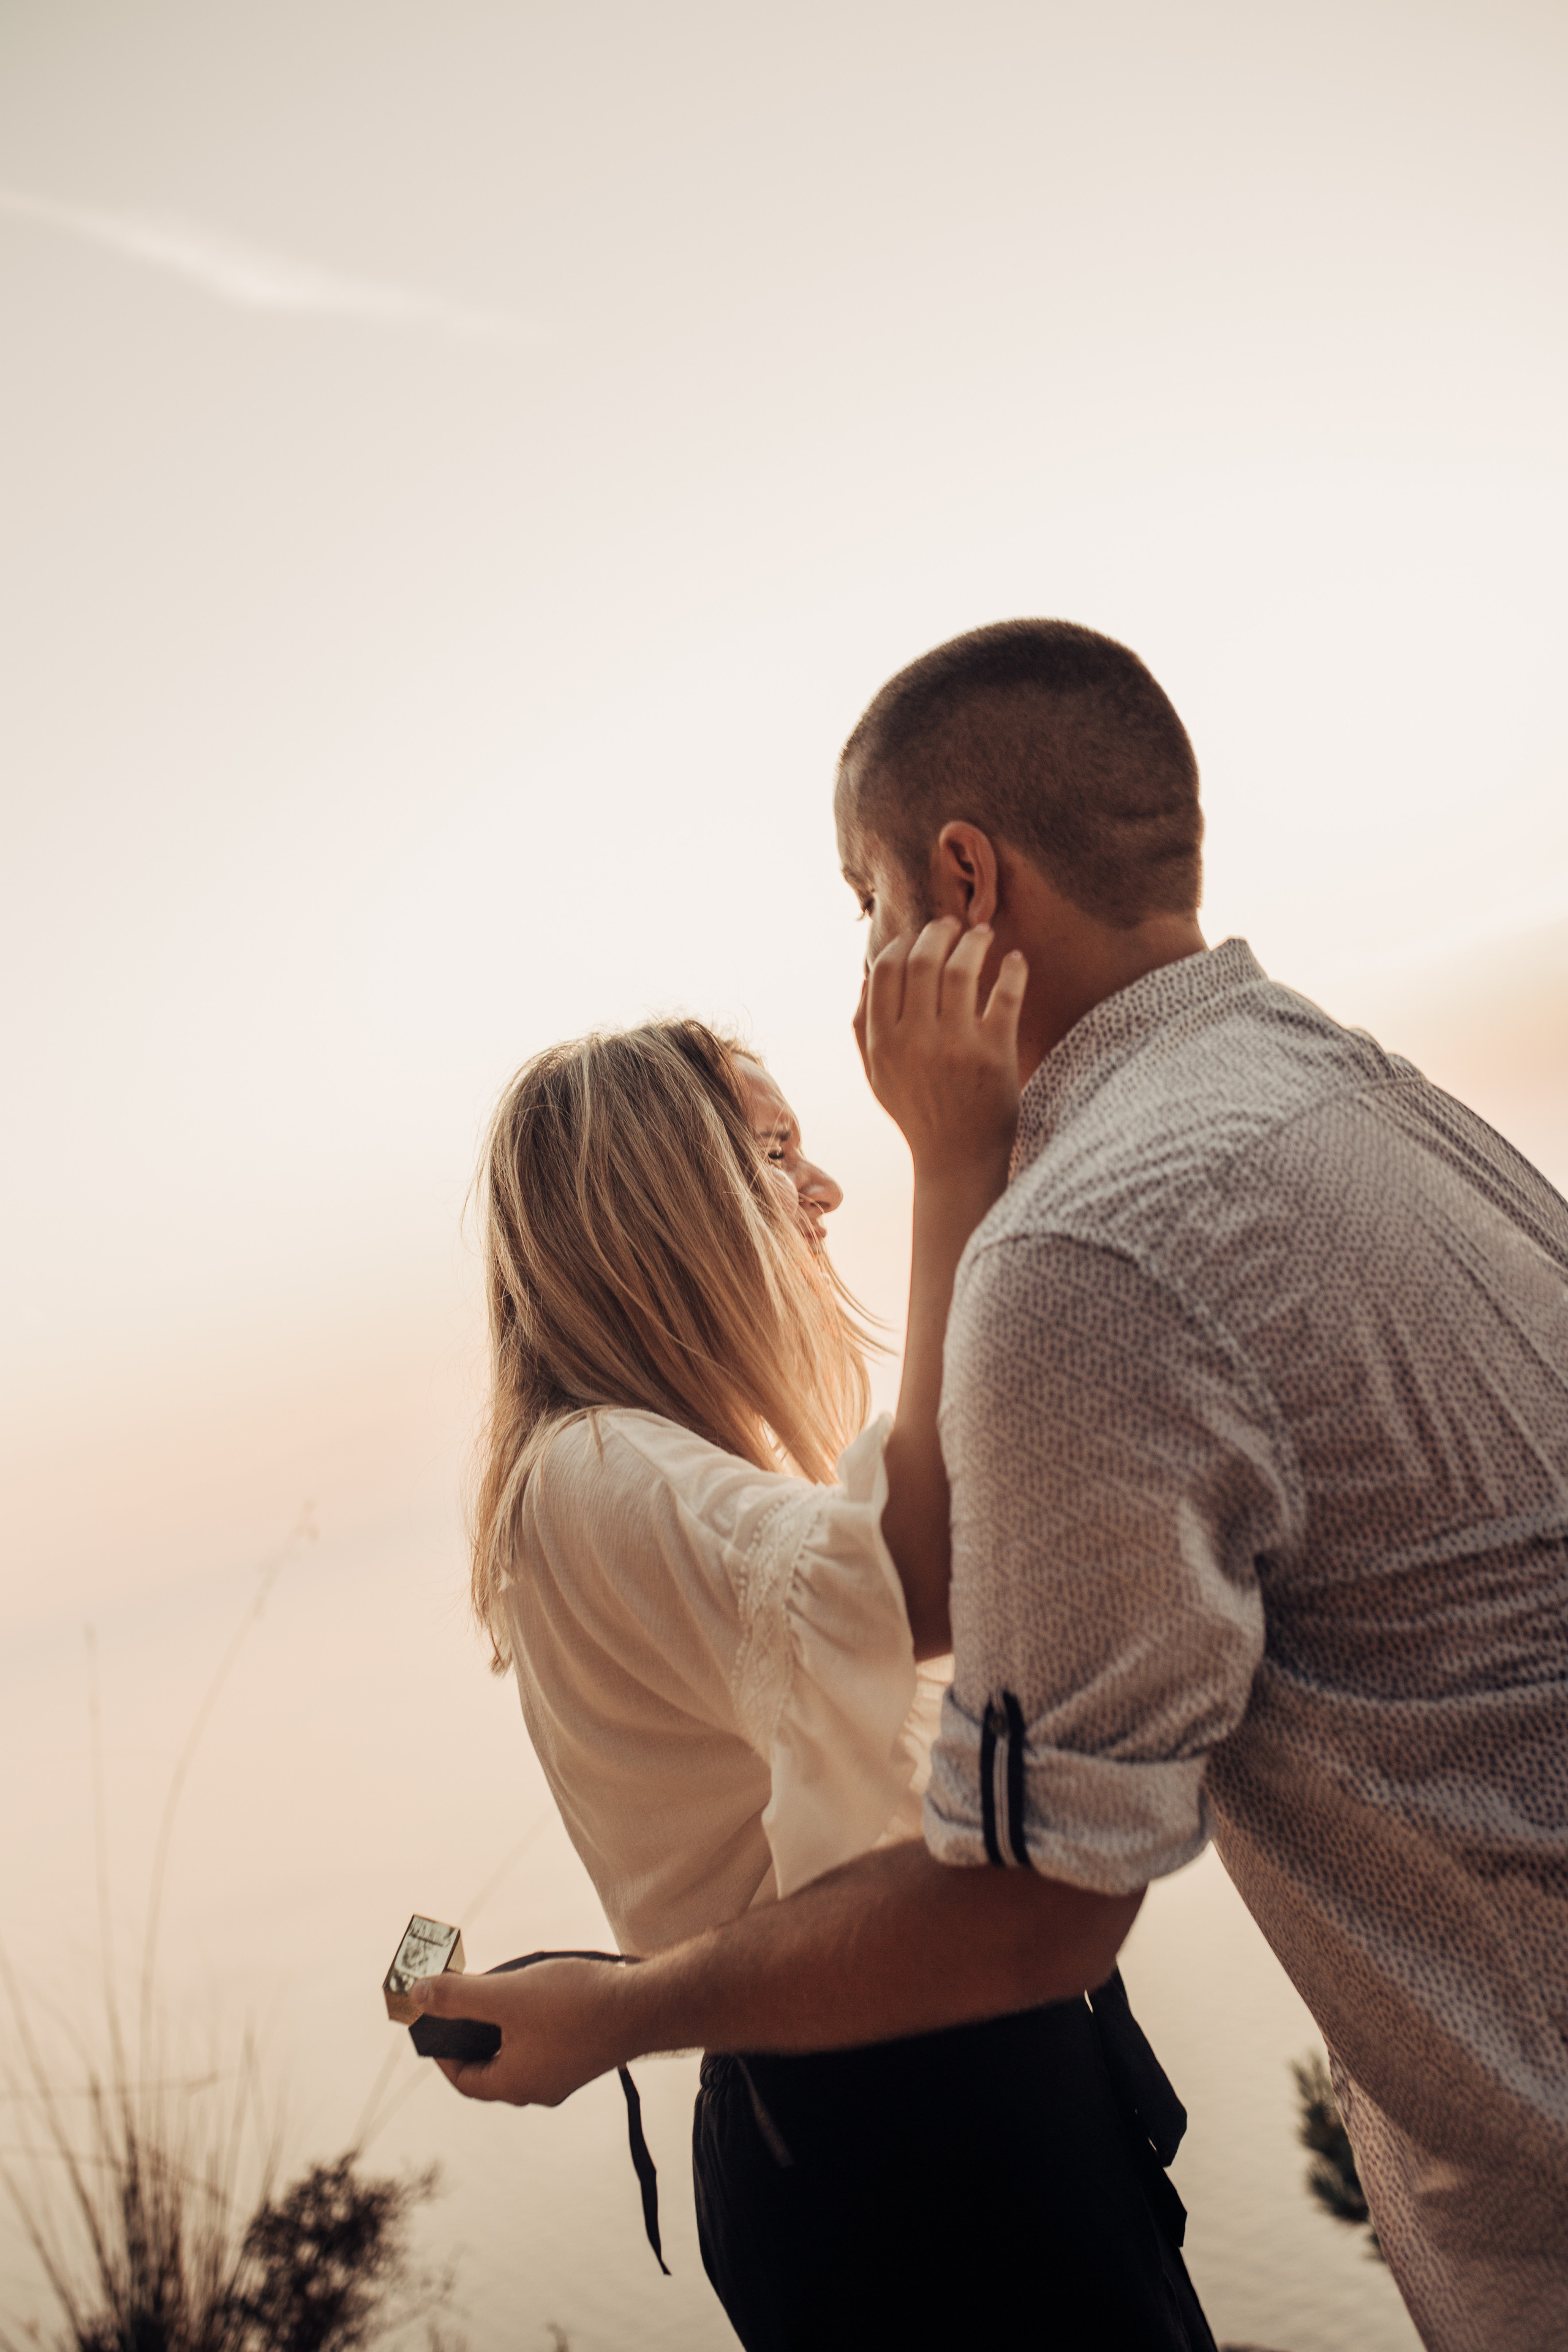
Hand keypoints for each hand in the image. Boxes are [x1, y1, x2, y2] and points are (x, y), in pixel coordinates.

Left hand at [410, 1957, 631, 2106]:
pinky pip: (543, 2044)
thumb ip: (460, 1997)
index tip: (434, 2020)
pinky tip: (537, 1991)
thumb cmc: (575, 2005)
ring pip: (518, 2053)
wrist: (645, 2005)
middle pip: (491, 2067)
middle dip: (474, 2033)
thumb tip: (418, 1995)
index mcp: (515, 2085)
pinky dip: (529, 2021)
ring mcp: (565, 2073)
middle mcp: (539, 2088)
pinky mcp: (584, 2055)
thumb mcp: (507, 1997)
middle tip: (464, 1998)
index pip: (464, 2080)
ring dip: (504, 2024)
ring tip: (499, 1988)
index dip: (443, 2051)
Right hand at [855, 919, 1026, 1185]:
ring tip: (984, 934)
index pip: (885, 970)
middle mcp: (915, 1041)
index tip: (919, 937)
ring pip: (961, 970)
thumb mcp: (877, 1076)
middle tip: (954, 926)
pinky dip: (1013, 970)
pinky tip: (1016, 959)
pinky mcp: (995, 1055)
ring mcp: (956, 1046)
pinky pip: (1005, 996)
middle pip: (923, 961)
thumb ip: (863, 1028)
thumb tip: (865, 976)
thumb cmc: (918, 1114)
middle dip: (939, 933)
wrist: (958, 1162)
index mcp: (882, 1042)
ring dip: (974, 941)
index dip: (903, 944)